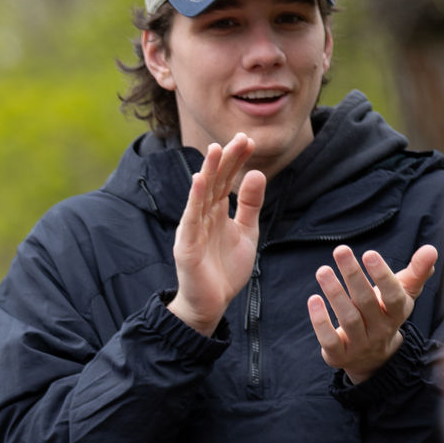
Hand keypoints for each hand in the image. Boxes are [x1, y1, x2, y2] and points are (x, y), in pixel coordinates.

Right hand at [167, 133, 266, 335]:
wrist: (213, 304)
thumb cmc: (226, 269)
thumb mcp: (246, 232)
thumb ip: (249, 204)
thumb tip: (257, 172)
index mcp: (217, 212)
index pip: (227, 180)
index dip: (236, 160)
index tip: (249, 140)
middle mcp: (203, 215)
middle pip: (215, 182)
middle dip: (227, 160)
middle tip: (240, 138)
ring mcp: (193, 229)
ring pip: (201, 196)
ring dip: (208, 173)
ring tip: (216, 150)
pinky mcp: (187, 246)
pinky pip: (191, 219)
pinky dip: (194, 199)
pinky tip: (200, 180)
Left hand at [307, 244, 437, 382]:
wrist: (374, 358)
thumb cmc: (386, 313)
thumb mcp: (403, 294)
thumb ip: (417, 271)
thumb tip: (431, 249)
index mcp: (397, 313)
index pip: (393, 296)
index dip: (382, 276)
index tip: (369, 253)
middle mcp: (381, 330)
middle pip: (366, 302)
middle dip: (353, 275)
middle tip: (341, 250)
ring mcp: (360, 344)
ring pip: (349, 319)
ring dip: (335, 293)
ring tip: (323, 271)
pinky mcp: (340, 355)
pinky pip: (330, 340)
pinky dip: (321, 321)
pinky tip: (313, 299)